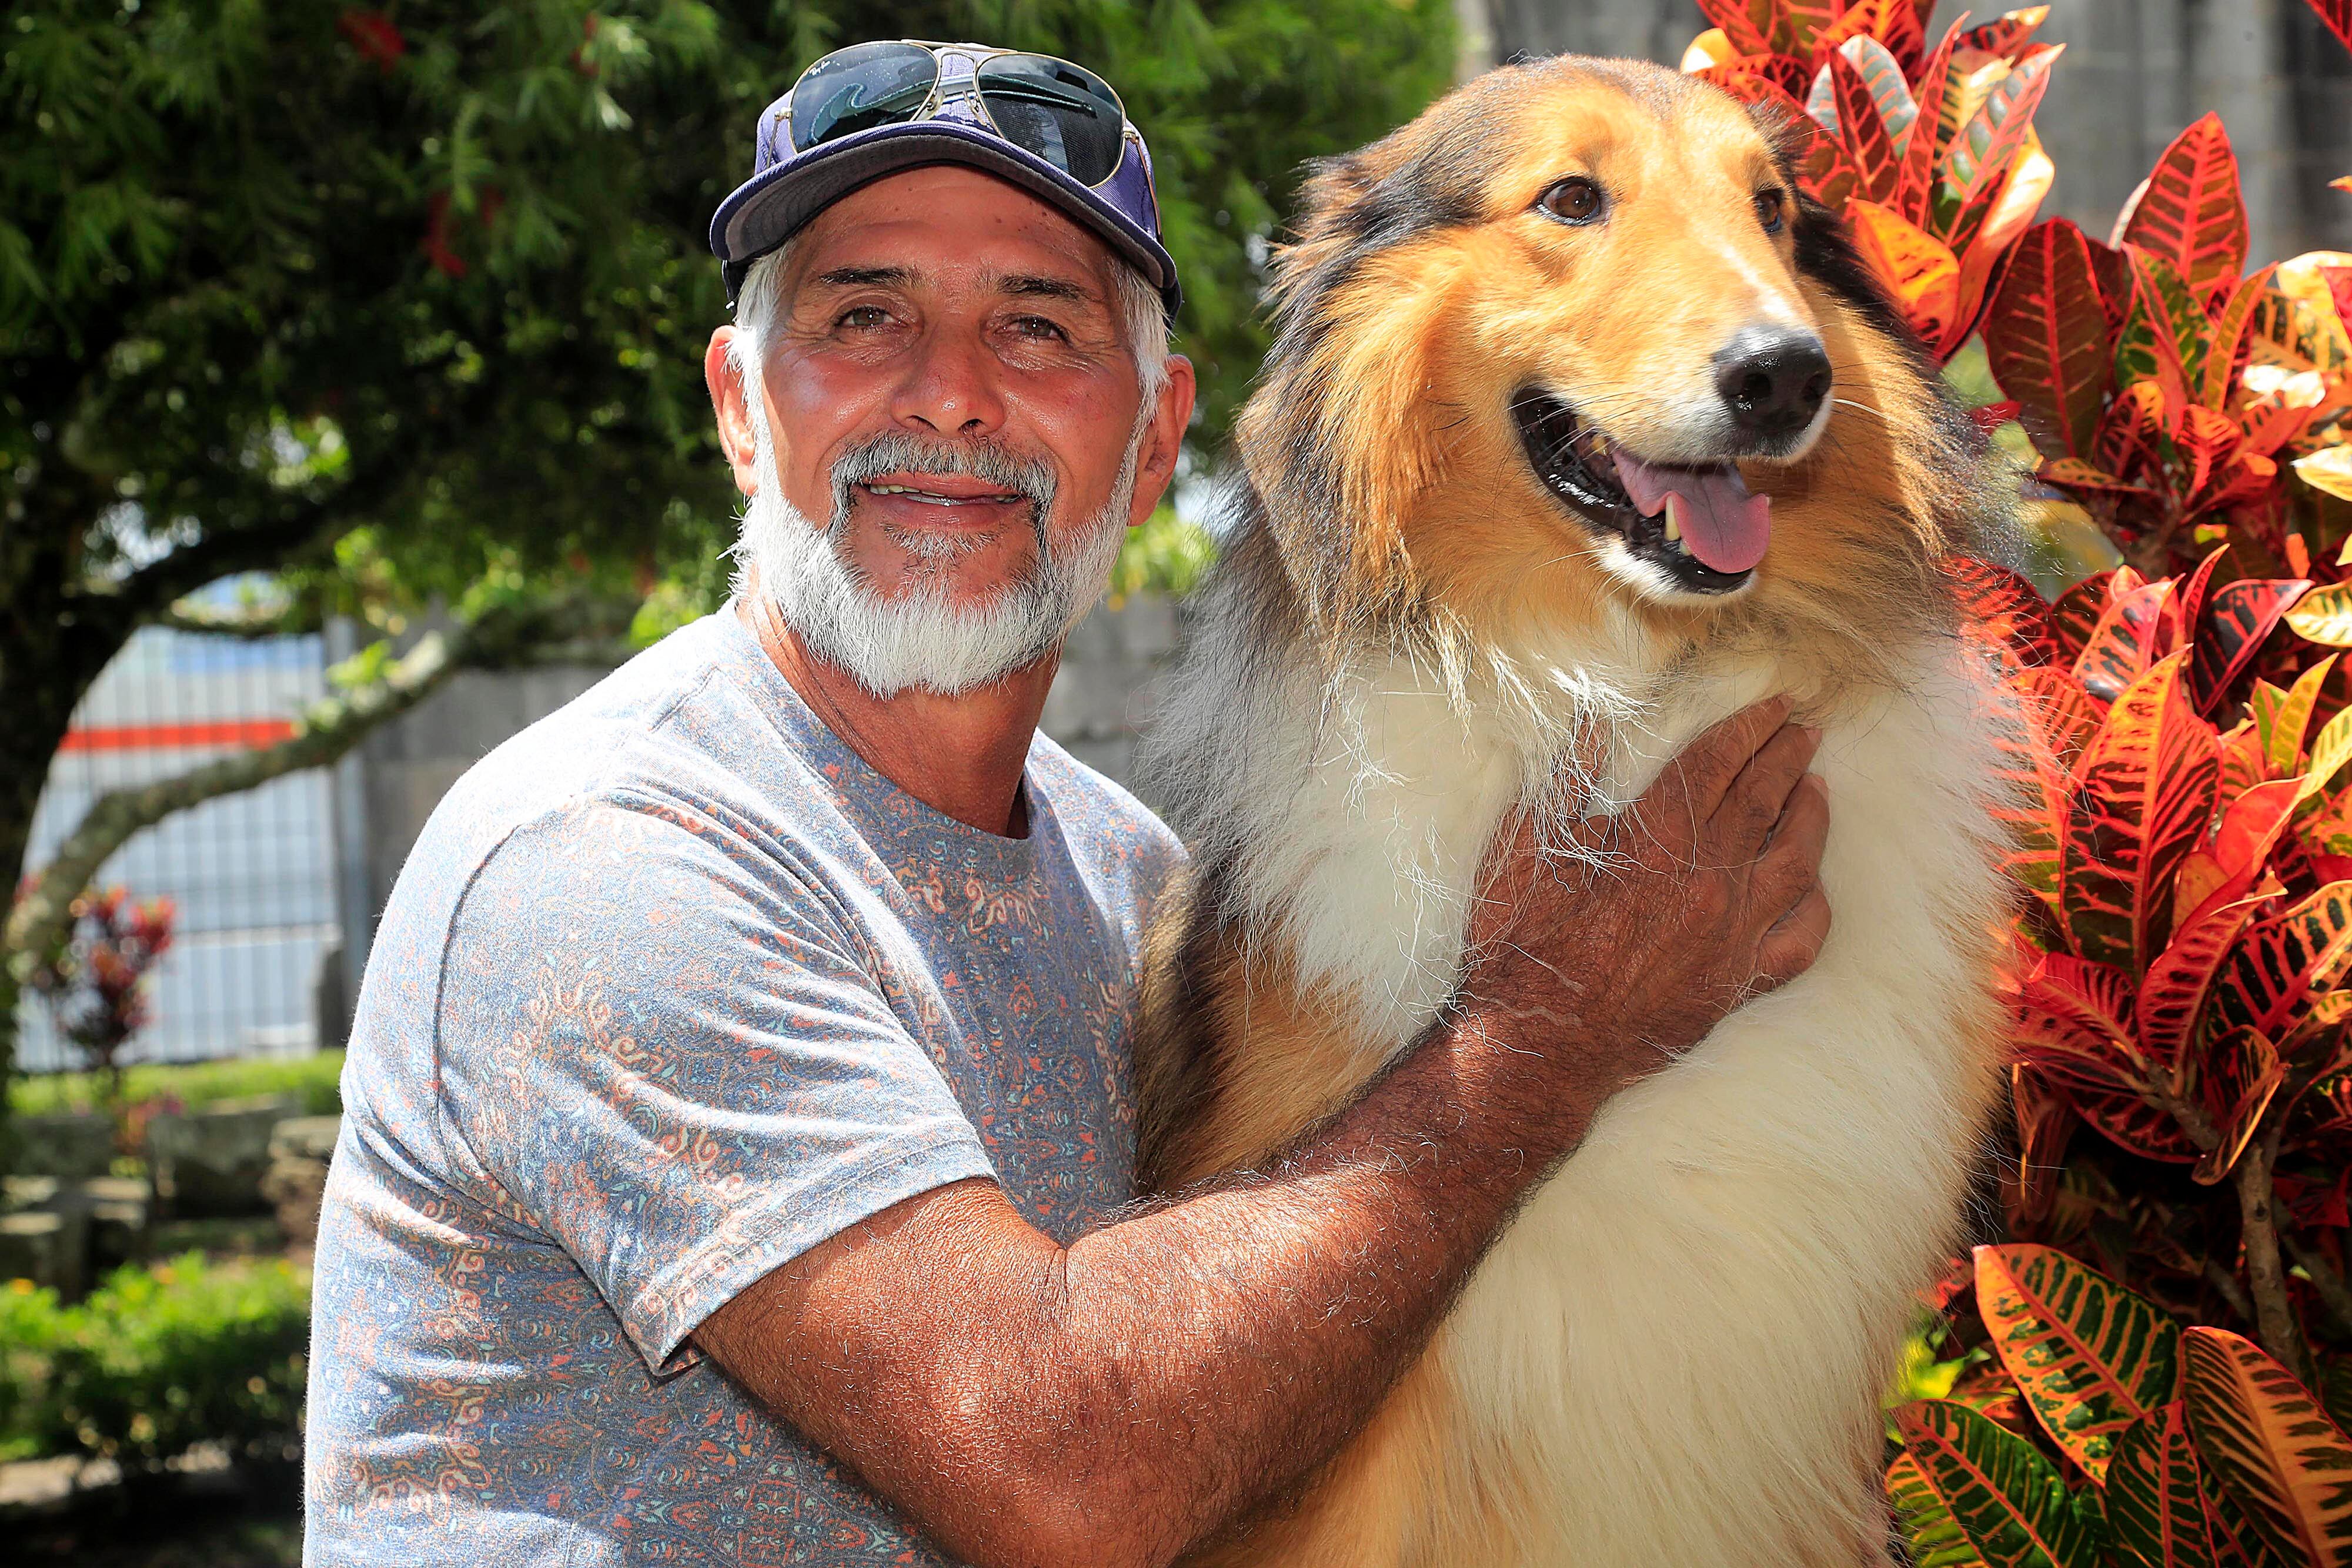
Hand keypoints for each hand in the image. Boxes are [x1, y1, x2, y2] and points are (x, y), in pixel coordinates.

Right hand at [1460, 696, 1830, 1094]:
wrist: (1541, 1044)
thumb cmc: (1523, 945)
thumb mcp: (1524, 849)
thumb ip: (1565, 781)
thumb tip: (1591, 723)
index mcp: (1658, 840)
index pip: (1719, 764)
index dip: (1751, 728)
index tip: (1777, 704)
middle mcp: (1709, 881)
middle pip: (1765, 802)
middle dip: (1789, 758)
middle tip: (1807, 729)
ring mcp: (1732, 936)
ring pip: (1796, 863)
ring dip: (1811, 818)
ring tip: (1818, 788)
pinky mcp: (1738, 983)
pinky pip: (1800, 939)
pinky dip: (1814, 905)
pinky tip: (1813, 884)